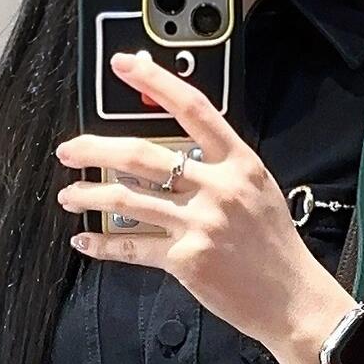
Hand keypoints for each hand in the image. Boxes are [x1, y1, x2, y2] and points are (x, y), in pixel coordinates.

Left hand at [54, 48, 331, 353]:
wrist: (292, 298)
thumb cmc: (275, 246)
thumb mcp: (258, 190)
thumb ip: (220, 166)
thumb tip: (173, 149)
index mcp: (239, 163)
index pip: (193, 108)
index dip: (155, 82)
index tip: (125, 65)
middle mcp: (218, 188)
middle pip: (142, 155)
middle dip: (95, 149)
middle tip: (70, 150)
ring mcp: (200, 224)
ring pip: (127, 199)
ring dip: (89, 195)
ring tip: (70, 195)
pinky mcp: (185, 260)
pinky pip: (131, 246)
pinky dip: (102, 243)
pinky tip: (86, 239)